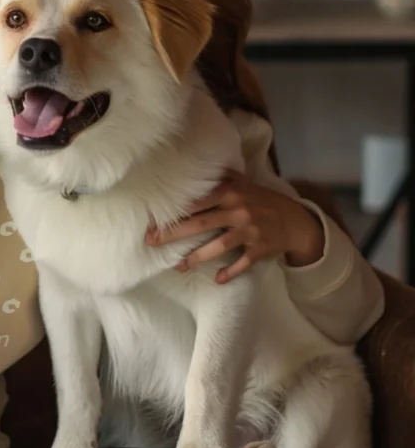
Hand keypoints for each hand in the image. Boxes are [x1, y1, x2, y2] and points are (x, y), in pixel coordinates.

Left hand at [144, 170, 324, 282]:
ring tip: (178, 266)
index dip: (174, 210)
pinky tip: (217, 279)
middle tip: (151, 241)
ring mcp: (250, 230)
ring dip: (197, 257)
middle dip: (174, 234)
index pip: (197, 201)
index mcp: (230, 192)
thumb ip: (218, 178)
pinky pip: (243, 262)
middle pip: (201, 223)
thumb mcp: (241, 183)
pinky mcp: (260, 248)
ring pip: (219, 245)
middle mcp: (238, 210)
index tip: (152, 218)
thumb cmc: (260, 200)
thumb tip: (188, 169)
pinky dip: (231, 271)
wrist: (295, 220)